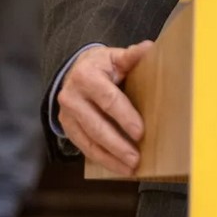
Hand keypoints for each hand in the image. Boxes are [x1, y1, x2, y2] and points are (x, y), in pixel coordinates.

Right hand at [56, 41, 153, 175]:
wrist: (75, 70)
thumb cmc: (102, 65)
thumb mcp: (115, 56)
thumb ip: (131, 56)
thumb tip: (149, 47)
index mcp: (86, 75)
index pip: (107, 99)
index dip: (124, 116)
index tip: (140, 131)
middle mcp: (71, 96)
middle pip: (97, 125)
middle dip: (117, 144)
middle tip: (136, 158)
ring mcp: (67, 114)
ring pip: (89, 140)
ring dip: (110, 157)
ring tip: (130, 168)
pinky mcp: (67, 127)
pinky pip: (84, 147)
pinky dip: (102, 159)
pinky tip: (117, 167)